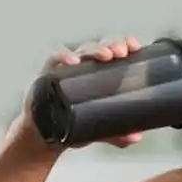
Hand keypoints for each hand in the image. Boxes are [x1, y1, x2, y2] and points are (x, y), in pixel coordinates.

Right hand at [19, 36, 144, 149]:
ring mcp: (66, 68)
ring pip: (82, 50)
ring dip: (95, 50)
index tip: (136, 47)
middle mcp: (85, 66)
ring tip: (107, 55)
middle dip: (113, 44)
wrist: (45, 135)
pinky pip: (54, 58)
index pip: (115, 51)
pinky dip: (64, 56)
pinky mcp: (48, 73)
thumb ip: (117, 133)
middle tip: (123, 51)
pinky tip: (74, 61)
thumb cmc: (73, 123)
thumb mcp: (99, 129)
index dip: (125, 44)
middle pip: (101, 46)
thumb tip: (136, 137)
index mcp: (101, 72)